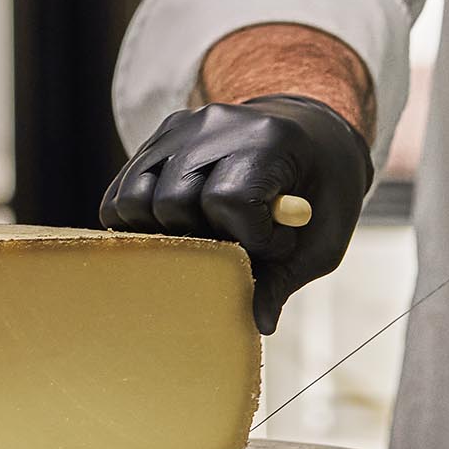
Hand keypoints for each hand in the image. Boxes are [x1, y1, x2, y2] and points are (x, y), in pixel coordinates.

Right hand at [99, 95, 375, 333]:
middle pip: (173, 201)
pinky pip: (123, 189)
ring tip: (200, 235)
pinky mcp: (160, 137)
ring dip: (160, 231)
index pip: (229, 200)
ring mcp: (182, 127)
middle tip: (234, 242)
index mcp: (268, 141)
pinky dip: (137, 219)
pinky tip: (173, 229)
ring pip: (136, 196)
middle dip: (200, 238)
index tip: (274, 246)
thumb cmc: (324, 190)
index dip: (248, 238)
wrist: (313, 133)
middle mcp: (217, 125)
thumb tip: (257, 323)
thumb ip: (286, 277)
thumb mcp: (324, 238)